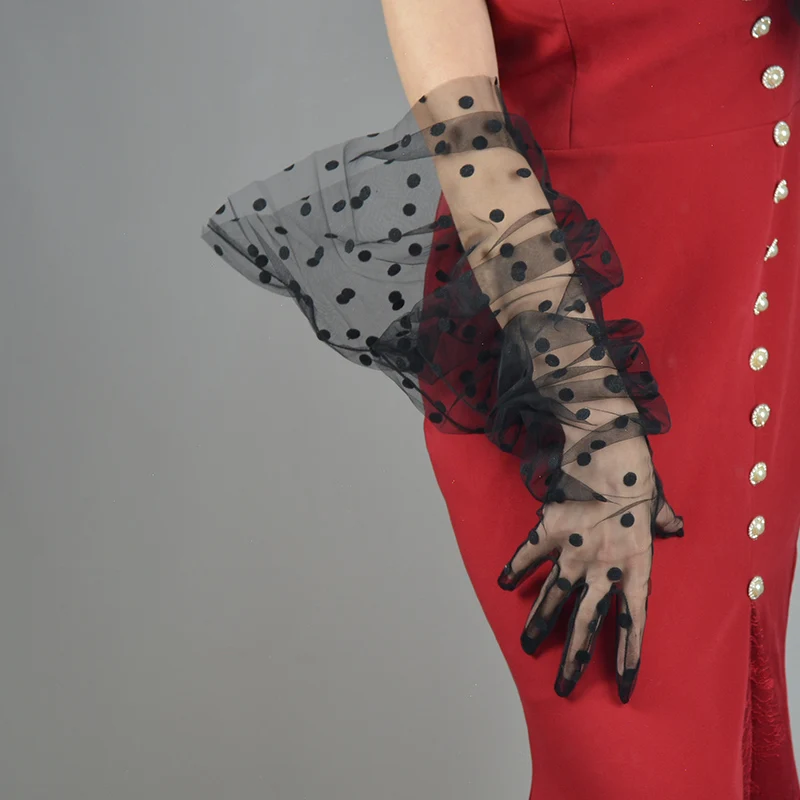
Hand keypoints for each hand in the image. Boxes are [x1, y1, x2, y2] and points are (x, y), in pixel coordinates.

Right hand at [497, 433, 682, 702]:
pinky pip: (529, 555)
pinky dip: (517, 568)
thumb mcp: (657, 503)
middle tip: (563, 687)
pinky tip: (505, 583)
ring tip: (527, 647)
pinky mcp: (548, 529)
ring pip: (553, 598)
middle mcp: (602, 566)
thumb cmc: (637, 474)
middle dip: (574, 659)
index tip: (622, 687)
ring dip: (539, 625)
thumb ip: (665, 521)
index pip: (633, 622)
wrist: (607, 446)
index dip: (627, 657)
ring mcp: (572, 550)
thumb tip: (675, 526)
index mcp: (635, 564)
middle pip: (587, 623)